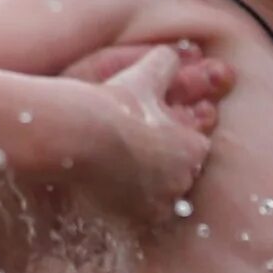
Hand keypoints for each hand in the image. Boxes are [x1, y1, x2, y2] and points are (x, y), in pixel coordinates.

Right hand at [80, 42, 231, 221]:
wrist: (79, 134)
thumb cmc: (115, 103)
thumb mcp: (144, 76)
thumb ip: (165, 63)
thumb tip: (173, 53)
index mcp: (194, 149)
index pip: (194, 150)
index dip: (173, 143)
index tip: (152, 137)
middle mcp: (183, 180)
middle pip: (179, 178)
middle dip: (162, 169)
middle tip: (134, 156)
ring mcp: (159, 202)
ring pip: (160, 199)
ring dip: (145, 190)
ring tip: (120, 174)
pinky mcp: (134, 219)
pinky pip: (138, 218)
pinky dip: (128, 207)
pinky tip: (110, 190)